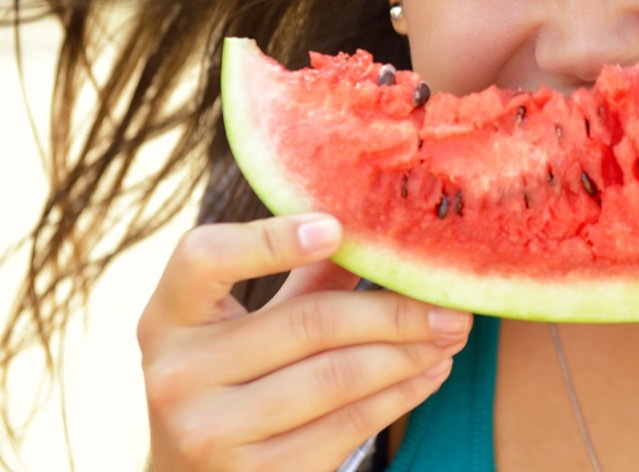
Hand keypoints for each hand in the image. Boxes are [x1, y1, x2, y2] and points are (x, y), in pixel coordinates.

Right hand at [137, 214, 470, 470]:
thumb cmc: (230, 380)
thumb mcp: (242, 326)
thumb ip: (301, 279)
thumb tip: (379, 231)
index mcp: (167, 317)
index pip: (205, 258)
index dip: (271, 239)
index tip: (337, 227)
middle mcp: (177, 375)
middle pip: (309, 322)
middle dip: (394, 310)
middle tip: (450, 301)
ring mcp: (212, 432)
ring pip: (339, 375)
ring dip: (409, 352)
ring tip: (451, 332)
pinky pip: (349, 425)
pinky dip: (400, 394)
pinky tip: (431, 372)